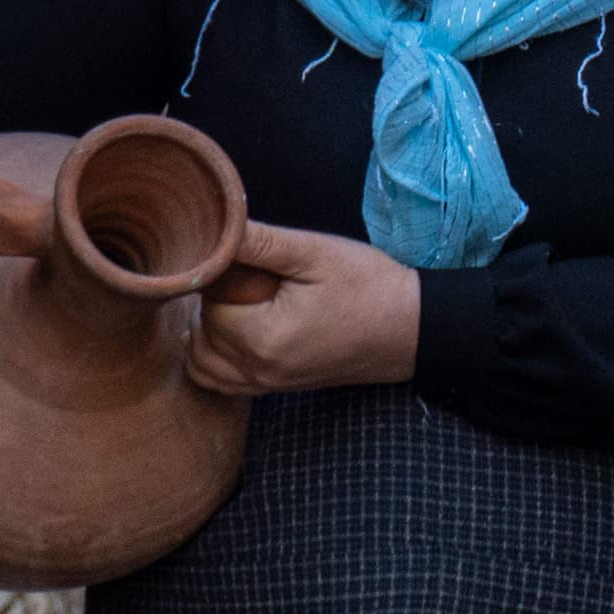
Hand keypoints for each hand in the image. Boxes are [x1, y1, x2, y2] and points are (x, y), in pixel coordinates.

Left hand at [187, 223, 421, 394]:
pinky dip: (214, 359)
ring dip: (207, 332)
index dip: (226, 277)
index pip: (209, 302)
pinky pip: (221, 382)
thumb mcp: (317, 253)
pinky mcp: (276, 388)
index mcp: (262, 336)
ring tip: (241, 304)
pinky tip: (235, 333)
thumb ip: (261, 242)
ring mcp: (266, 384)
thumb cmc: (369, 287)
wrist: (412, 330)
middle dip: (218, 303)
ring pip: (202, 362)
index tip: (257, 265)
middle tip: (257, 281)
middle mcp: (258, 368)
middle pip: (202, 332)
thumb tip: (213, 224)